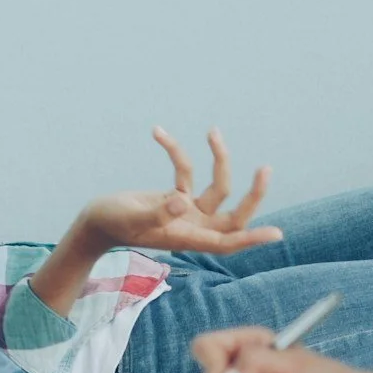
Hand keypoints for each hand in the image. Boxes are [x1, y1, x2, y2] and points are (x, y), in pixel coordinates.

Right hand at [70, 127, 282, 254]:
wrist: (95, 222)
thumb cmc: (111, 223)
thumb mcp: (131, 217)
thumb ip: (158, 211)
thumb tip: (183, 200)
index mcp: (186, 237)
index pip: (226, 241)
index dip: (251, 238)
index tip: (276, 234)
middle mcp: (193, 225)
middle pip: (233, 214)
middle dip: (252, 194)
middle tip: (265, 169)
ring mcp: (187, 211)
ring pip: (216, 187)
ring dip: (217, 159)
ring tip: (213, 131)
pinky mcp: (176, 196)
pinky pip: (185, 171)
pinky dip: (174, 152)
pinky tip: (158, 133)